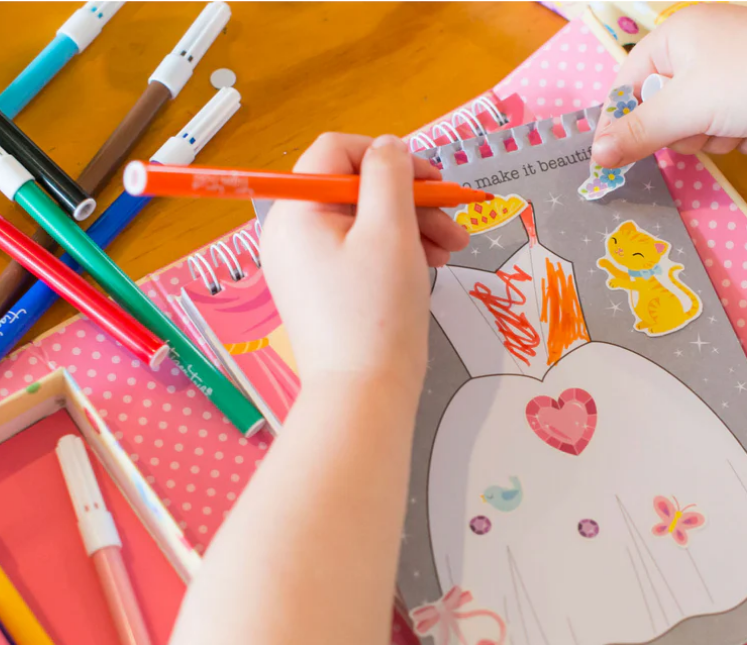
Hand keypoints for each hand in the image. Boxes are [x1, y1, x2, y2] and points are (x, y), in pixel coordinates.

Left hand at [261, 133, 467, 394]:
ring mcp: (305, 267)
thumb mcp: (390, 231)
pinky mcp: (322, 293)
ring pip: (363, 224)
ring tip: (451, 251)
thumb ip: (390, 175)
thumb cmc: (377, 313)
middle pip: (355, 191)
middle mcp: (291, 235)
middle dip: (410, 199)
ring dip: (411, 227)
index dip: (388, 156)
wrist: (363, 395)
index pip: (337, 152)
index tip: (432, 180)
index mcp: (296, 212)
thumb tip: (388, 147)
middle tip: (454, 220)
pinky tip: (429, 266)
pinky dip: (395, 253)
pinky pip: (359, 255)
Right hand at [591, 4, 746, 168]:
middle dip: (680, 131)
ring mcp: (732, 67)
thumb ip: (636, 134)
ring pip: (694, 123)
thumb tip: (596, 157)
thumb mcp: (685, 110)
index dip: (622, 120)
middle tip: (700, 130)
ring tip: (737, 129)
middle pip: (661, 107)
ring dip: (711, 139)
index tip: (617, 155)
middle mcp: (703, 44)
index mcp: (679, 33)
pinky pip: (724, 126)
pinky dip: (736, 136)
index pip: (628, 82)